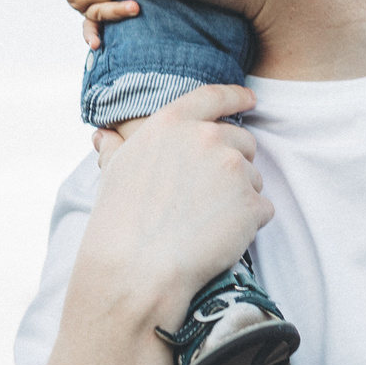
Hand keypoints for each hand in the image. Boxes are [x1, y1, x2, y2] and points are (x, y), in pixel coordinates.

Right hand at [74, 85, 272, 318]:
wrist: (137, 267)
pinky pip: (262, 209)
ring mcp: (233, 170)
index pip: (213, 97)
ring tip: (206, 221)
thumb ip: (119, 149)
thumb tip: (103, 136)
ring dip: (240, 197)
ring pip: (255, 179)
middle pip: (243, 142)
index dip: (235, 97)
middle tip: (209, 196)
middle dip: (234, 165)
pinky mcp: (251, 203)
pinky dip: (248, 224)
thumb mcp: (114, 173)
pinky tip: (220, 238)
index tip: (250, 100)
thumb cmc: (120, 222)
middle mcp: (207, 138)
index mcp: (173, 124)